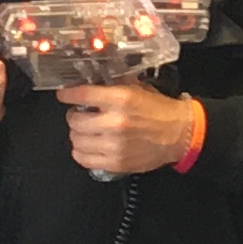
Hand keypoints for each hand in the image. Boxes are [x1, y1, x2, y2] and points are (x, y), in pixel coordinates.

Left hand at [58, 83, 199, 176]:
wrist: (178, 134)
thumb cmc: (158, 109)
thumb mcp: (137, 89)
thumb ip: (113, 85)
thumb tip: (88, 80)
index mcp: (120, 99)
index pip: (81, 95)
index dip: (67, 95)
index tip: (64, 95)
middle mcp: (115, 122)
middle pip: (74, 120)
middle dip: (74, 116)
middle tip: (81, 115)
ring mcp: (114, 145)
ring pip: (76, 140)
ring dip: (78, 134)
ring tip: (87, 131)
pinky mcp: (116, 163)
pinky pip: (83, 159)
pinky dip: (81, 152)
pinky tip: (89, 146)